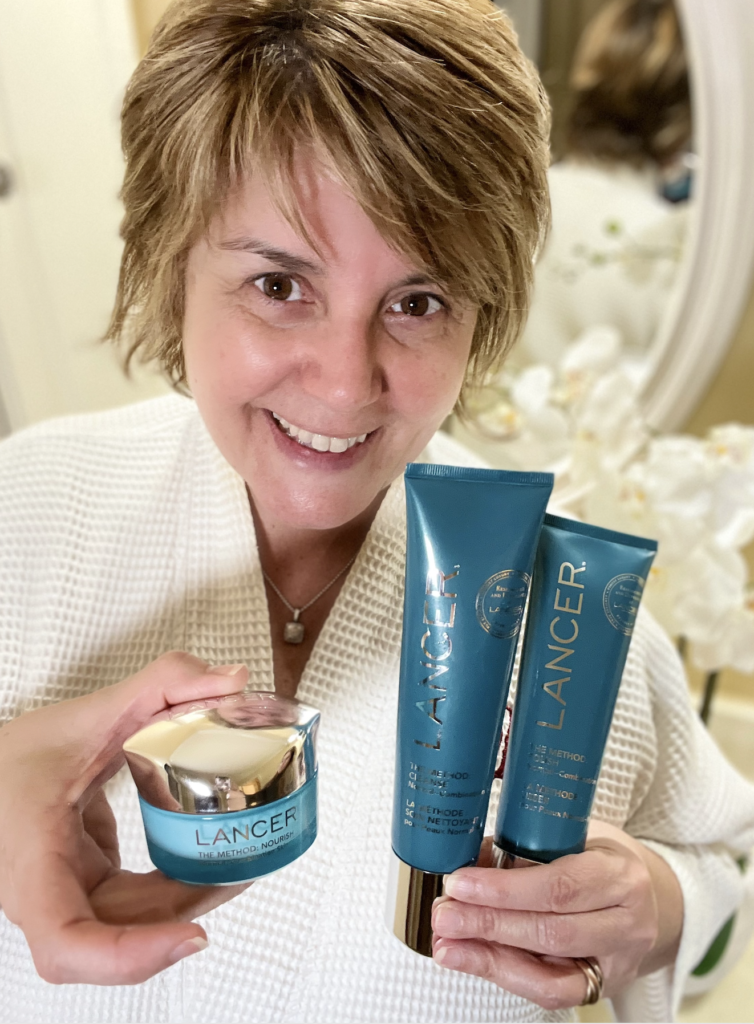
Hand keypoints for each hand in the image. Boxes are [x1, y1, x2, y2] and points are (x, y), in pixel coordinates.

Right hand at [0, 653, 249, 984]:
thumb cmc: (16, 754)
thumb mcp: (91, 712)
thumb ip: (164, 684)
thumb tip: (232, 679)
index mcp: (33, 859)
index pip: (68, 941)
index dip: (129, 955)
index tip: (191, 937)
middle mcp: (44, 893)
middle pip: (118, 934)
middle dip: (185, 914)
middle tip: (241, 872)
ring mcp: (64, 895)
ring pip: (131, 924)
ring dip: (186, 903)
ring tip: (236, 865)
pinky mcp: (84, 886)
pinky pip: (131, 906)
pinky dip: (172, 891)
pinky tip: (205, 862)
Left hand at [431, 822, 682, 1009]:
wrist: (648, 897)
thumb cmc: (601, 858)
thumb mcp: (573, 835)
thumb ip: (525, 847)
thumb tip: (466, 857)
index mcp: (620, 873)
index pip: (559, 885)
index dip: (504, 889)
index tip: (460, 882)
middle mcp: (627, 922)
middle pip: (550, 930)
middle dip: (487, 923)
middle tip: (443, 913)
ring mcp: (618, 961)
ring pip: (548, 968)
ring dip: (488, 955)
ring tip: (446, 943)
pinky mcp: (602, 987)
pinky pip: (552, 991)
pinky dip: (507, 975)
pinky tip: (474, 959)